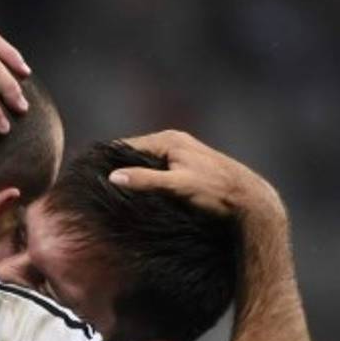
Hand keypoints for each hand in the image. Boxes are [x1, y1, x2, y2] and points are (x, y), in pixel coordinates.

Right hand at [109, 130, 283, 220]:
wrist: (249, 200)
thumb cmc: (215, 192)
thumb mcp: (177, 185)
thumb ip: (146, 180)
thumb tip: (113, 176)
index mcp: (169, 140)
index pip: (127, 146)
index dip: (108, 160)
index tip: (90, 175)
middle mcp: (174, 142)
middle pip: (135, 154)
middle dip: (118, 168)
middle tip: (96, 187)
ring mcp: (181, 153)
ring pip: (146, 163)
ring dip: (132, 176)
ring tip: (111, 192)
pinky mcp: (186, 167)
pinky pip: (157, 171)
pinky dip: (146, 180)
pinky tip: (138, 195)